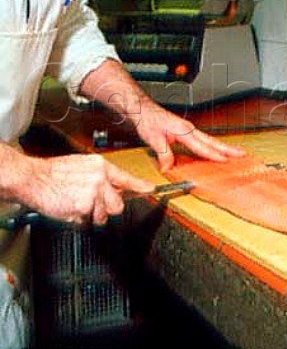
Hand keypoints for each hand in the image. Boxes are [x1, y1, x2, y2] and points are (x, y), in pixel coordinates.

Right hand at [20, 154, 154, 224]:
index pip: (126, 178)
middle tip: (92, 206)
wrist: (33, 177)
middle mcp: (101, 178)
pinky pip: (88, 221)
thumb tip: (112, 187)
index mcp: (100, 166)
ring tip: (75, 204)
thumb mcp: (81, 167)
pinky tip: (69, 208)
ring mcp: (94, 192)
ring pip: (103, 215)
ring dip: (91, 215)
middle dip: (107, 209)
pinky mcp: (85, 206)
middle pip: (118, 204)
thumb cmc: (53, 173)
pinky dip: (79, 219)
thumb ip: (99, 177)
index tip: (151, 189)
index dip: (140, 186)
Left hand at [133, 99, 245, 171]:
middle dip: (228, 148)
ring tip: (236, 152)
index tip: (224, 160)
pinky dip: (214, 145)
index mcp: (183, 130)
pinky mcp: (187, 131)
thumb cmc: (148, 120)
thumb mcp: (152, 139)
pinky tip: (217, 150)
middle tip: (242, 153)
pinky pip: (204, 139)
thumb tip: (169, 167)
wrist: (143, 109)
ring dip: (224, 146)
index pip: (201, 145)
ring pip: (210, 139)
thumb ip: (163, 154)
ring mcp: (189, 129)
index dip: (213, 154)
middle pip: (212, 140)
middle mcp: (189, 129)